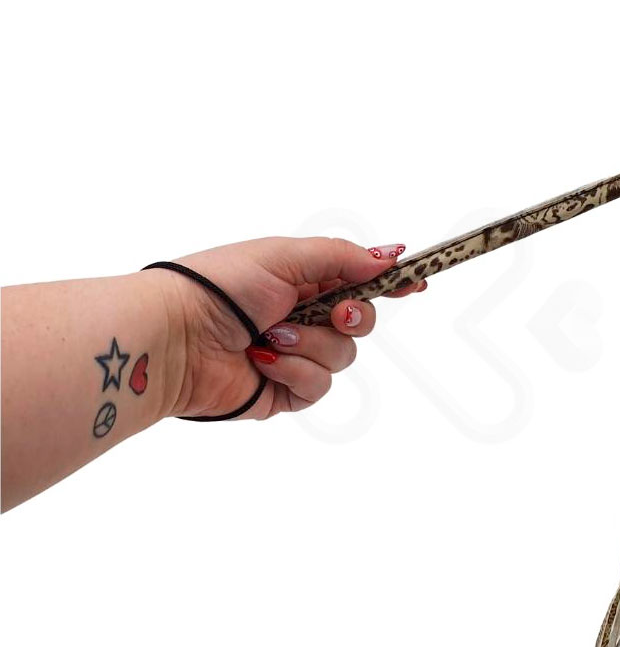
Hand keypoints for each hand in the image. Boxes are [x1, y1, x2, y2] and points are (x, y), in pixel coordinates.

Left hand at [157, 237, 424, 418]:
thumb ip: (341, 256)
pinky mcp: (285, 391)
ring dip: (311, 344)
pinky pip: (319, 386)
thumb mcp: (284, 256)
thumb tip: (389, 255)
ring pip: (343, 357)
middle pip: (361, 321)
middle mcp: (303, 317)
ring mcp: (296, 356)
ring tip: (270, 336)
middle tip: (336, 312)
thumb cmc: (220, 287)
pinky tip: (262, 361)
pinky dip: (294, 372)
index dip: (389, 283)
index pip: (358, 280)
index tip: (417, 283)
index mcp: (302, 280)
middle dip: (355, 317)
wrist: (176, 338)